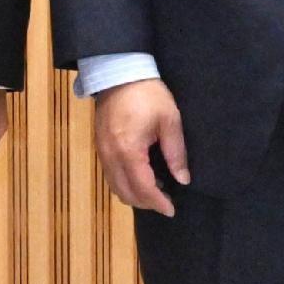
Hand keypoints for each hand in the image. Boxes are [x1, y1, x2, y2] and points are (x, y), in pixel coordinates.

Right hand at [94, 79, 190, 214]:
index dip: (158, 203)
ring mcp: (102, 152)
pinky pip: (110, 176)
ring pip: (115, 187)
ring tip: (156, 191)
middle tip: (166, 201)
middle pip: (126, 193)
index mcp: (129, 151)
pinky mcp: (100, 147)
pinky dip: (125, 184)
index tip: (172, 210)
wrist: (119, 73)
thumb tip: (183, 179)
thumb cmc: (148, 95)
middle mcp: (111, 157)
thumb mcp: (170, 121)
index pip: (143, 188)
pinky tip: (141, 177)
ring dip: (134, 195)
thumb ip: (176, 153)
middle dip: (146, 203)